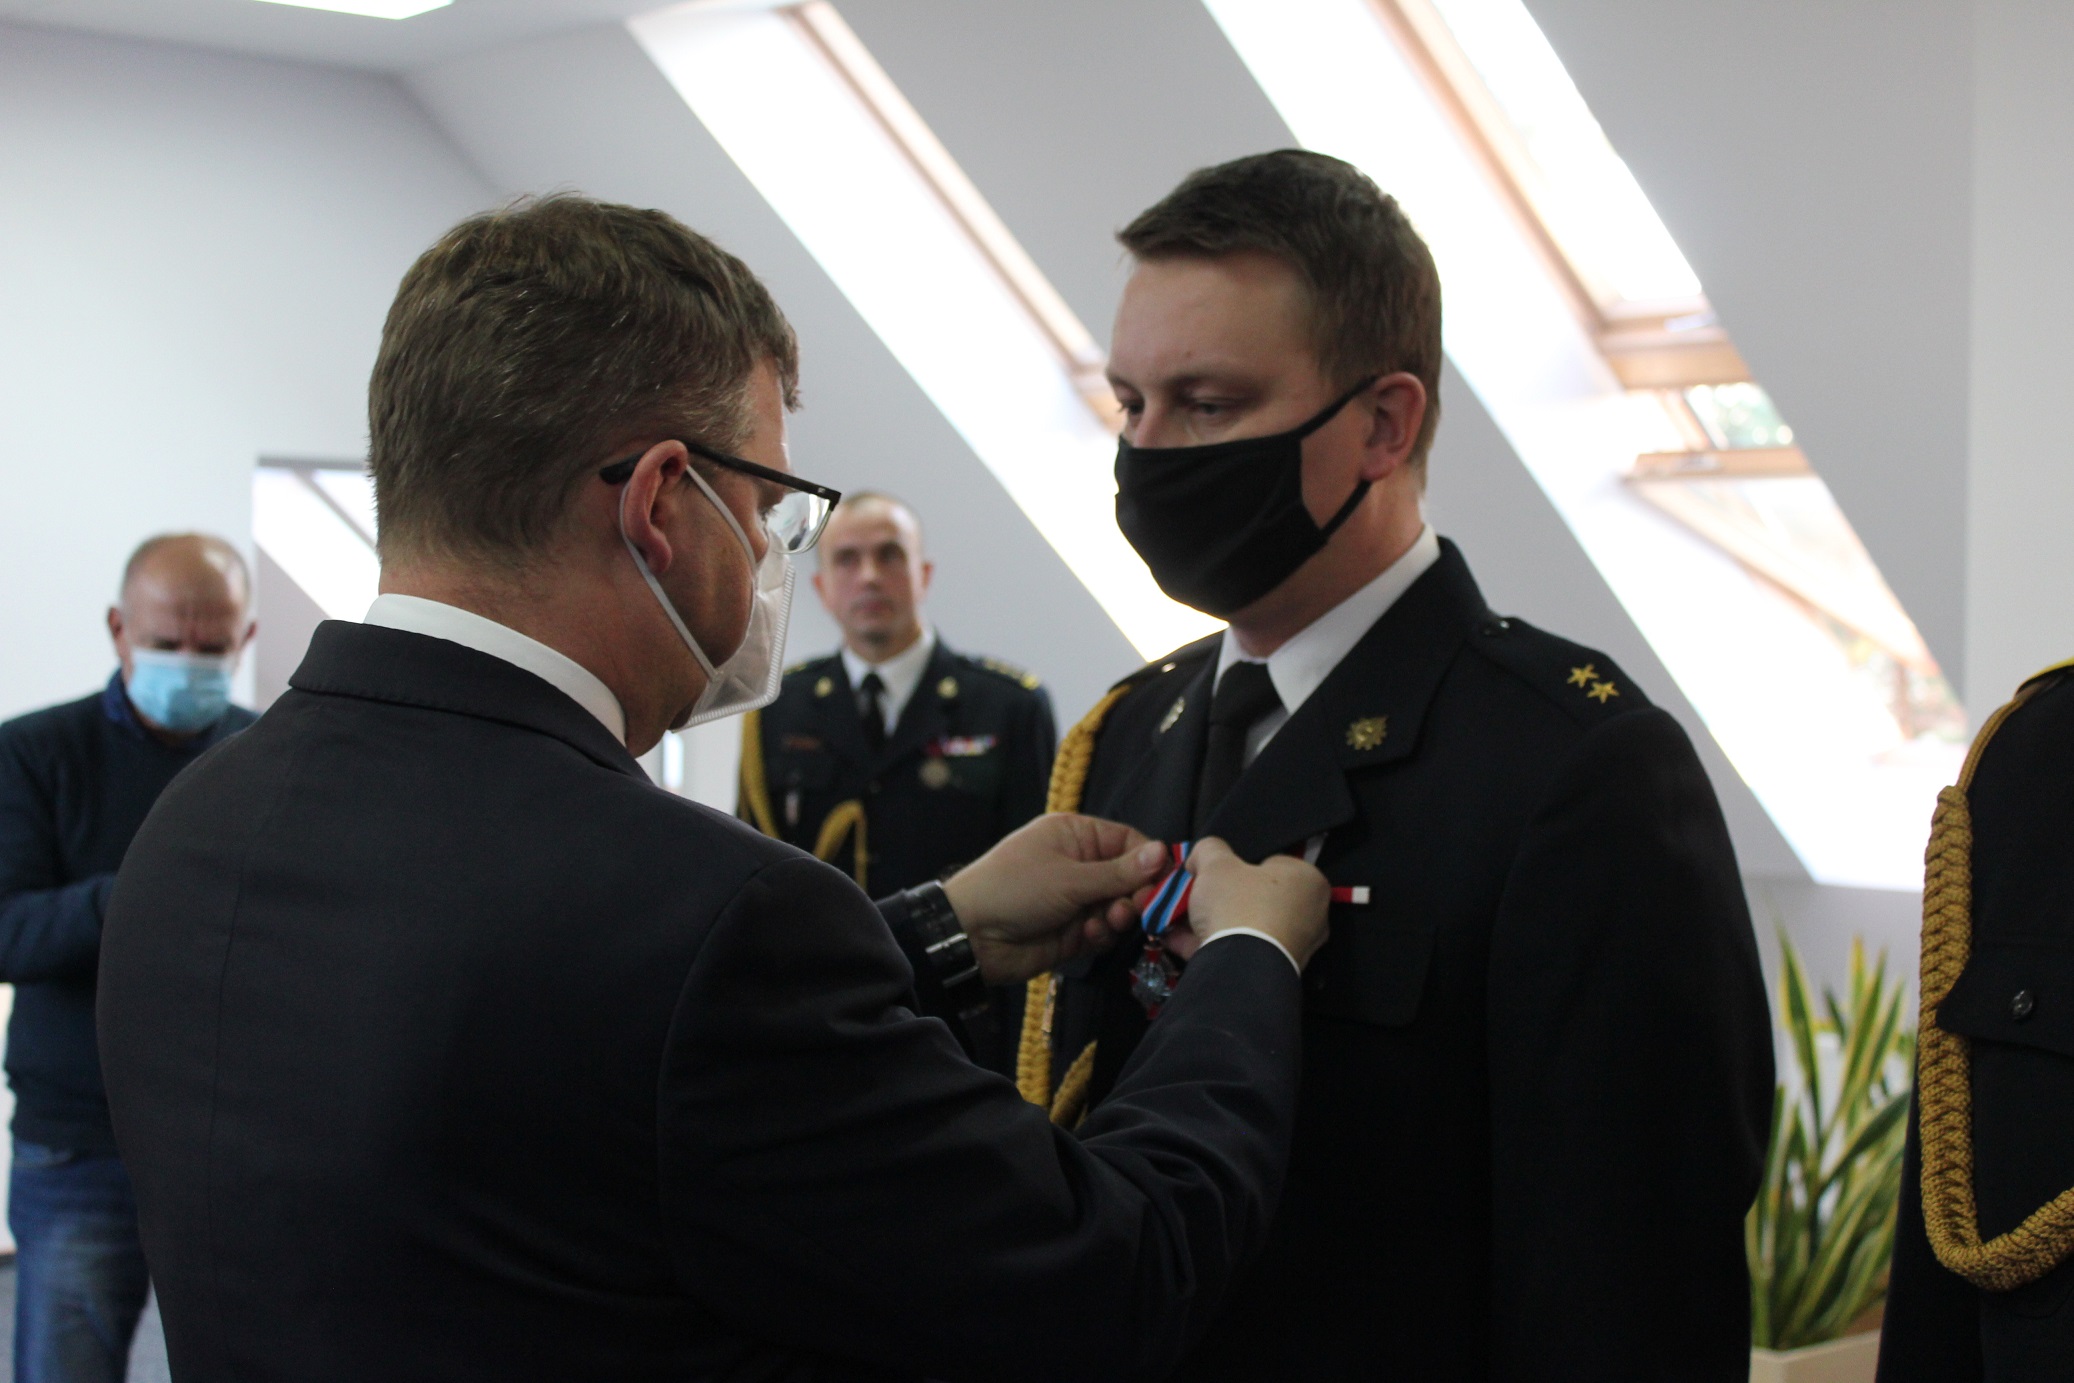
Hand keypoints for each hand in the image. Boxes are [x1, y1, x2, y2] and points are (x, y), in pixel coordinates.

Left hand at [943, 814, 1168, 985]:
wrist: (972, 935)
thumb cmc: (1015, 889)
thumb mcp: (1070, 877)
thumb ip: (1120, 872)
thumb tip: (1165, 852)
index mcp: (1076, 836)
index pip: (1128, 842)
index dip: (1150, 862)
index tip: (1166, 884)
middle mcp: (1080, 864)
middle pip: (1129, 877)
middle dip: (1135, 894)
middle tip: (1134, 909)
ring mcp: (1077, 898)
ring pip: (1120, 906)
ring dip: (1119, 916)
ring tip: (1107, 922)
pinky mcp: (1075, 930)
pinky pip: (1105, 930)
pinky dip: (1103, 934)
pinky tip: (1088, 936)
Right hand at [1161, 838, 1329, 970]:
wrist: (1239, 968)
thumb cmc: (1238, 905)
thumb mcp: (1215, 864)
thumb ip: (1208, 849)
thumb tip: (1201, 854)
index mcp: (1309, 880)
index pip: (1269, 863)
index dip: (1237, 867)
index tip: (1214, 876)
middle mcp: (1311, 914)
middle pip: (1256, 898)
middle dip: (1224, 899)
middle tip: (1197, 898)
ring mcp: (1296, 946)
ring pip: (1246, 927)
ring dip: (1214, 924)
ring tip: (1182, 922)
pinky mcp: (1276, 970)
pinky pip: (1242, 950)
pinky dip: (1214, 945)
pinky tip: (1181, 942)